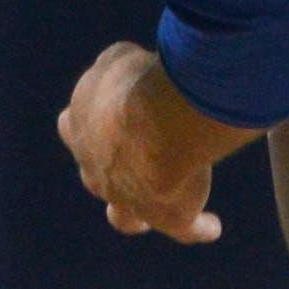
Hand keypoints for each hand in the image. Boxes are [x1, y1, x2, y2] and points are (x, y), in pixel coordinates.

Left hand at [56, 41, 255, 243]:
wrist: (155, 122)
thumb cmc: (135, 84)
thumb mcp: (119, 60)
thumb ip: (120, 67)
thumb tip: (131, 68)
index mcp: (80, 130)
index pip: (76, 129)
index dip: (94, 127)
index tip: (108, 122)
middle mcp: (96, 170)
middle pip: (97, 178)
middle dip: (111, 171)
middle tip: (130, 166)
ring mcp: (128, 199)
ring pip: (126, 216)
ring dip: (141, 212)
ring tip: (166, 203)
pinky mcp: (168, 216)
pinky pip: (184, 228)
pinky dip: (199, 228)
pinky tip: (211, 227)